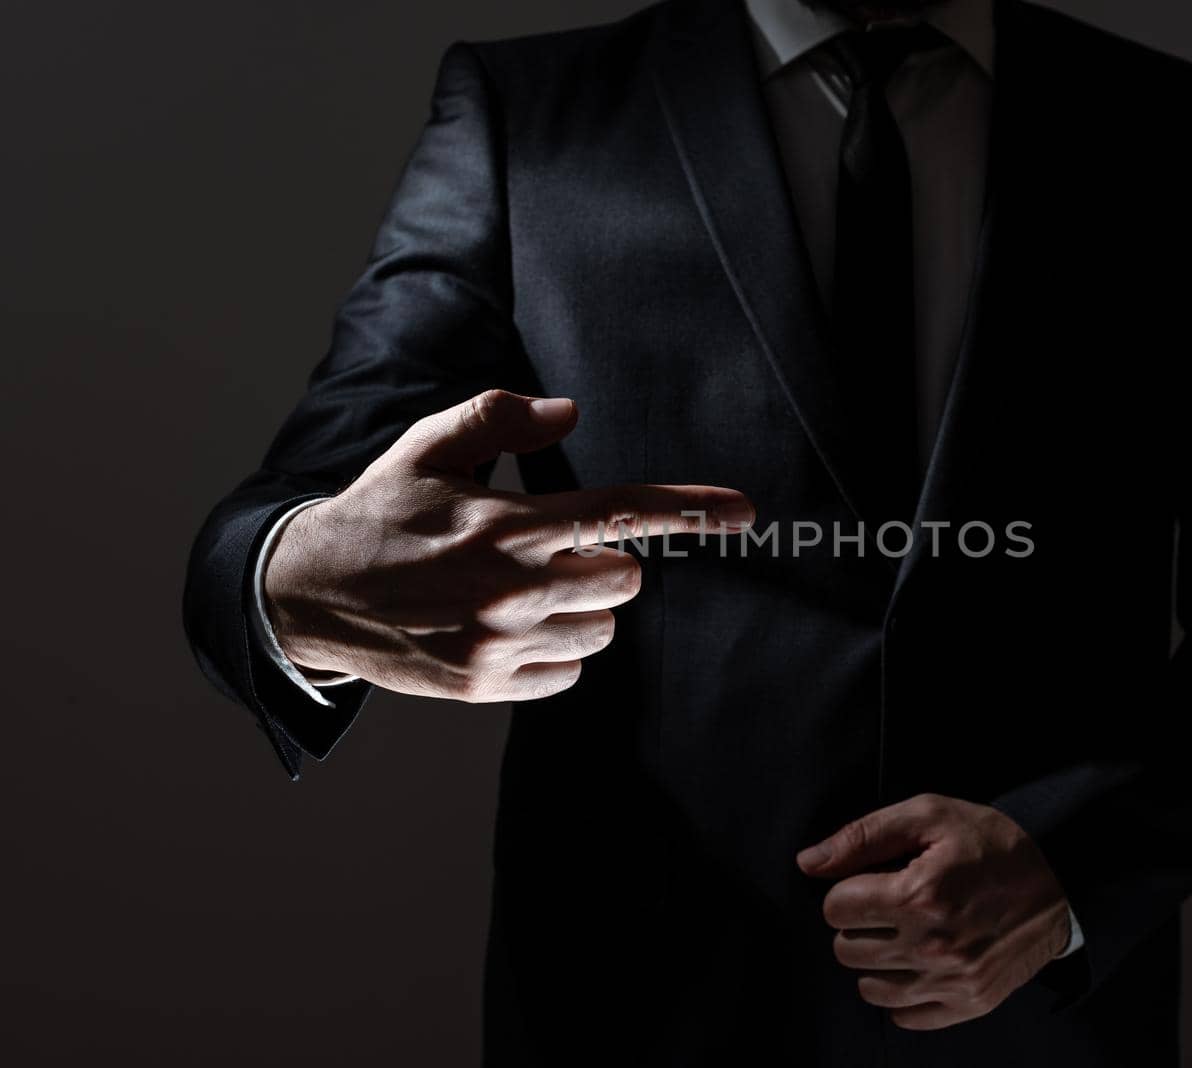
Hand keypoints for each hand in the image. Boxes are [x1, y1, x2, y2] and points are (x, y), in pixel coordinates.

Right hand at [261, 388, 752, 701]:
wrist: (309, 594)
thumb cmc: (381, 511)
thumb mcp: (427, 448)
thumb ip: (499, 420)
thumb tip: (569, 412)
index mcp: (507, 525)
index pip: (620, 511)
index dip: (688, 509)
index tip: (744, 511)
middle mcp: (511, 588)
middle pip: (623, 579)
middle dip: (600, 561)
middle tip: (542, 549)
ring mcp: (500, 645)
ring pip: (601, 630)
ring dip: (579, 608)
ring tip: (516, 590)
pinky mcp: (486, 686)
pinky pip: (569, 674)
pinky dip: (553, 653)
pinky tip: (503, 628)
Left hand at [796, 792, 1071, 1029]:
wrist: (1061, 881)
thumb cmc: (991, 843)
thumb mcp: (930, 815)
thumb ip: (863, 836)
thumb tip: (808, 863)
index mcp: (919, 894)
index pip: (835, 908)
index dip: (847, 888)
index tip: (873, 880)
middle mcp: (933, 945)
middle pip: (846, 949)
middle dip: (859, 923)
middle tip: (889, 904)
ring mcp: (952, 981)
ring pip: (869, 988)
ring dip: (877, 960)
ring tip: (903, 933)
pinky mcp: (969, 1004)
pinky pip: (904, 1017)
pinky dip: (903, 992)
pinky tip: (920, 962)